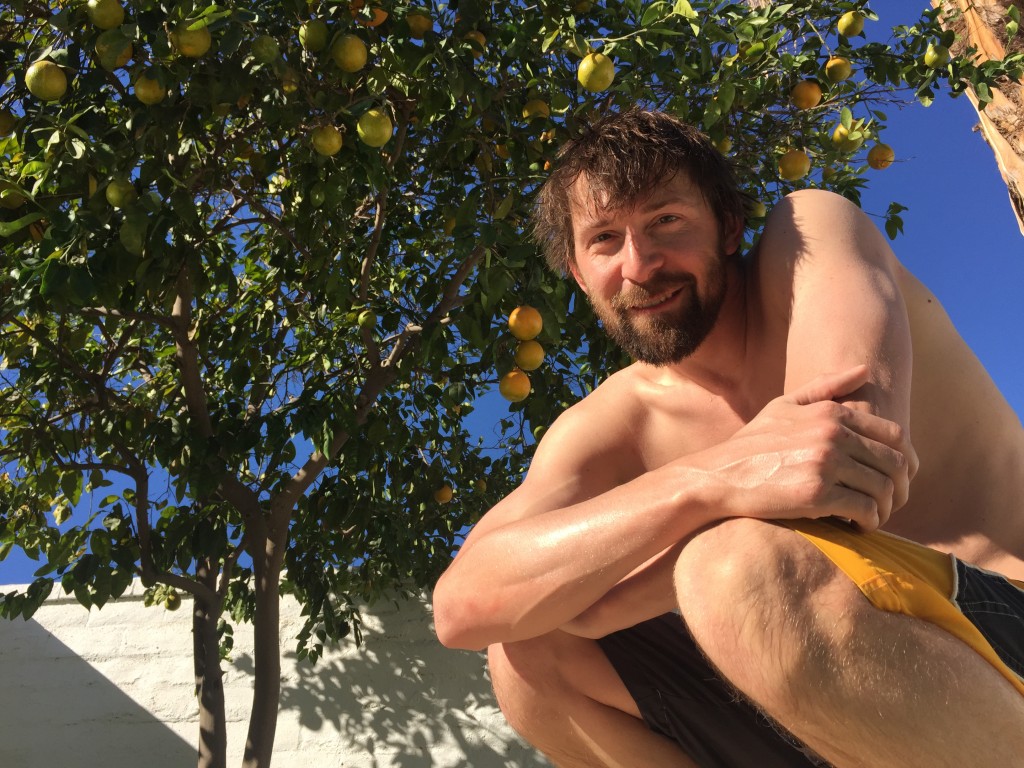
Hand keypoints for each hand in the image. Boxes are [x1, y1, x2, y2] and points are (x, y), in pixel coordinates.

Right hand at [698, 366, 913, 530]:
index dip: (903, 460)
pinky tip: (858, 527)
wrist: (719, 476)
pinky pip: (865, 510)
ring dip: (885, 509)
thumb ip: (825, 386)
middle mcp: (833, 435)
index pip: (894, 435)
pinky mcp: (817, 494)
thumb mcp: (784, 406)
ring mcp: (826, 464)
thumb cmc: (751, 443)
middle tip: (889, 503)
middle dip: (900, 488)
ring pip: (883, 489)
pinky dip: (869, 522)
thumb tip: (865, 369)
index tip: (895, 478)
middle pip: (895, 464)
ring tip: (872, 517)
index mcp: (831, 413)